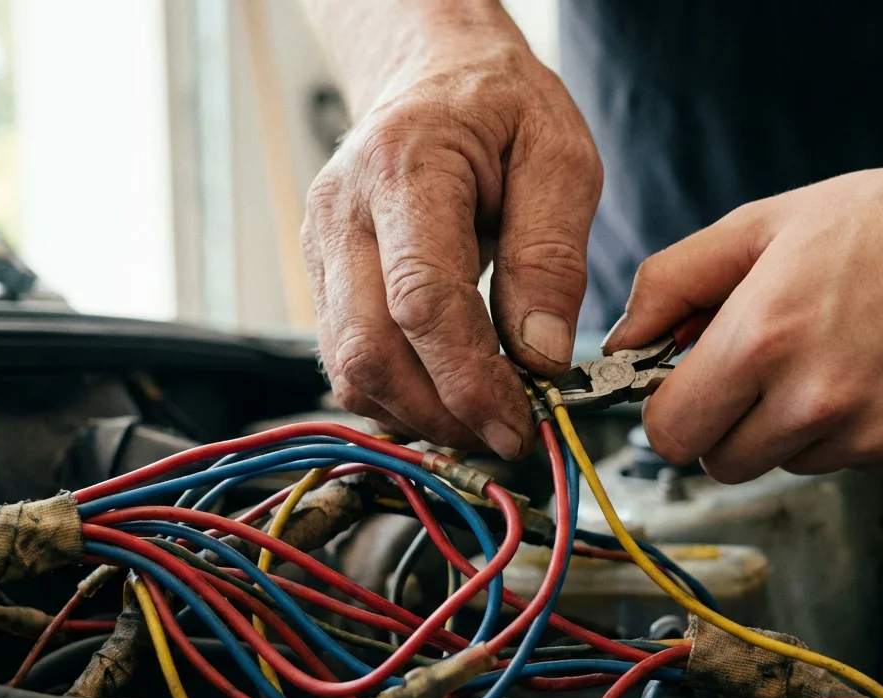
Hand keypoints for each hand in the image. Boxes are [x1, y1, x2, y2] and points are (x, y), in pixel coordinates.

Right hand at [303, 44, 601, 457]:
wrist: (437, 76)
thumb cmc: (502, 108)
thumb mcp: (560, 158)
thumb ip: (551, 256)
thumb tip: (540, 356)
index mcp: (405, 167)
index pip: (420, 299)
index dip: (468, 378)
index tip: (517, 422)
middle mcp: (343, 211)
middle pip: (370, 349)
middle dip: (441, 413)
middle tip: (507, 436)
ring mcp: (322, 245)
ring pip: (349, 367)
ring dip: (418, 413)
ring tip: (484, 421)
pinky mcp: (323, 275)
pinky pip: (348, 358)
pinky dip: (398, 394)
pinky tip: (449, 396)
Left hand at [604, 148, 882, 481]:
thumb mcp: (761, 225)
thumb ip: (672, 284)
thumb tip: (621, 343)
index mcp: (762, 340)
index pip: (670, 434)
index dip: (671, 411)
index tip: (687, 386)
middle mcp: (814, 401)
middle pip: (720, 463)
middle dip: (724, 422)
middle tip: (760, 366)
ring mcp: (869, 435)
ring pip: (785, 464)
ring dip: (790, 426)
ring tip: (834, 352)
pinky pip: (846, 463)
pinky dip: (849, 430)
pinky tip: (878, 370)